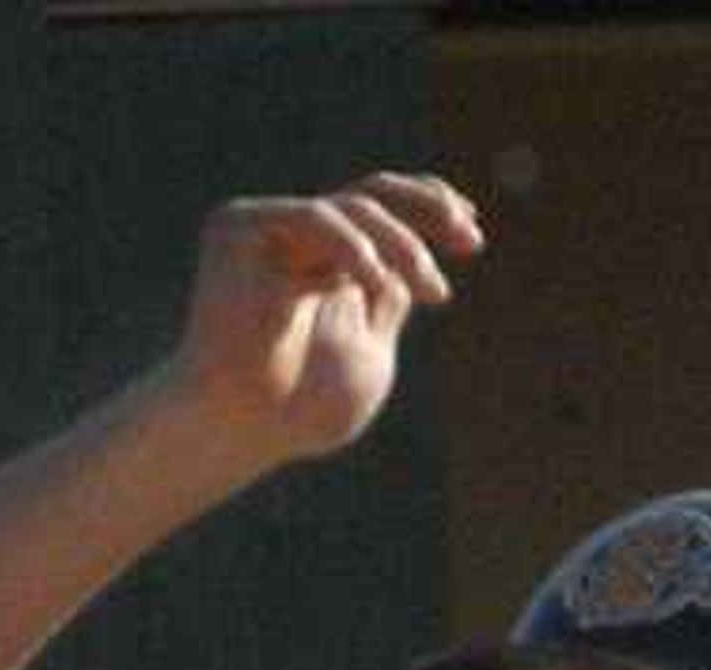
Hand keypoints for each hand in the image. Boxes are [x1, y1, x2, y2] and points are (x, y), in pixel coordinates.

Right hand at [167, 176, 482, 467]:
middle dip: (430, 212)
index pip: (381, 213)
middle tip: (472, 241)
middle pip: (372, 196)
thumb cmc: (296, 415)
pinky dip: (350, 245)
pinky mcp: (238, 227)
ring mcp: (265, 230)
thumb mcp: (368, 355)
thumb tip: (412, 263)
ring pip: (353, 209)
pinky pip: (312, 218)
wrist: (242, 432)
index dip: (430, 209)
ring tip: (432, 288)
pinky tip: (375, 279)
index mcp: (321, 263)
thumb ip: (388, 304)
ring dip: (401, 245)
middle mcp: (293, 239)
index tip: (473, 233)